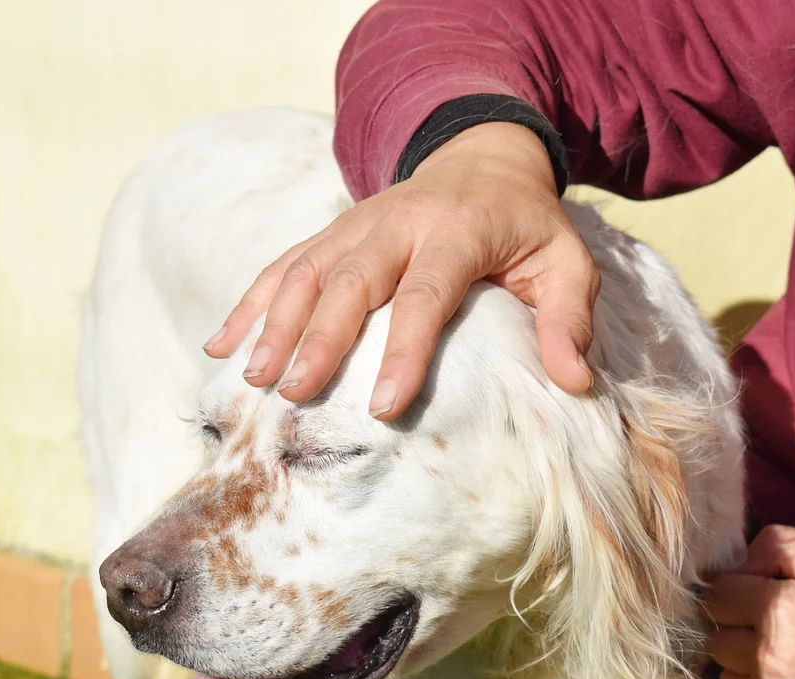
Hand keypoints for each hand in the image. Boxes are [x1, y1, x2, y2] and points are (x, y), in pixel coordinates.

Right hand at [203, 121, 599, 419]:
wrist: (482, 157)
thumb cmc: (526, 225)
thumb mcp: (566, 261)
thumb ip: (568, 318)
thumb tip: (575, 384)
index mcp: (456, 232)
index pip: (425, 295)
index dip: (403, 350)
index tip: (383, 406)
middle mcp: (397, 222)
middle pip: (350, 280)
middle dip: (318, 336)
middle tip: (294, 392)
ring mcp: (356, 224)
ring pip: (304, 269)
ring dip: (273, 321)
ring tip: (252, 377)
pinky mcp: (332, 233)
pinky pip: (282, 263)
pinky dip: (249, 303)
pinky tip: (220, 344)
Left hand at [705, 525, 794, 678]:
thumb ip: (774, 545)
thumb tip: (732, 566)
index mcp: (777, 610)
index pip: (716, 597)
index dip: (734, 593)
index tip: (756, 598)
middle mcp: (769, 660)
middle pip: (716, 639)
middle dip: (738, 631)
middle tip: (774, 630)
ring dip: (745, 669)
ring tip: (785, 660)